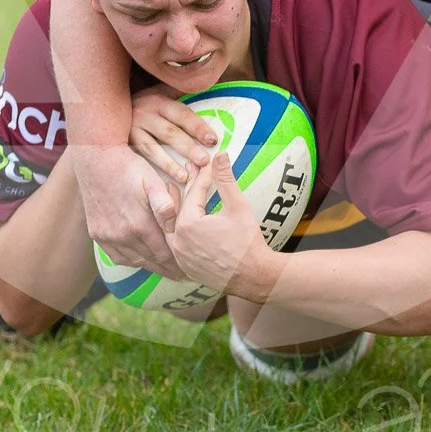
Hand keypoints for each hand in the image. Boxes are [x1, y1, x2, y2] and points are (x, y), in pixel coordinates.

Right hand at [73, 145, 184, 278]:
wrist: (96, 158)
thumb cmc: (129, 166)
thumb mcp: (152, 179)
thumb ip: (165, 204)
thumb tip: (175, 226)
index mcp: (139, 224)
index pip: (164, 254)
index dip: (178, 264)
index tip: (189, 270)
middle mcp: (122, 235)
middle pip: (151, 261)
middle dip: (168, 269)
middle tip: (182, 275)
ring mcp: (107, 236)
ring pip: (134, 261)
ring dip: (151, 266)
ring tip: (165, 270)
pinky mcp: (97, 234)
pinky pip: (116, 256)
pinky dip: (131, 261)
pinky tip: (141, 260)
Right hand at [127, 91, 222, 185]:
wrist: (109, 106)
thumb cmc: (145, 103)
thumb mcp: (160, 92)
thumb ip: (179, 92)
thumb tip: (204, 87)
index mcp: (159, 100)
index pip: (182, 114)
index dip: (197, 127)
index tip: (213, 140)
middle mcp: (145, 113)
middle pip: (169, 132)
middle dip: (188, 147)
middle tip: (204, 161)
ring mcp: (132, 129)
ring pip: (152, 148)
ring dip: (169, 164)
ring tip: (185, 177)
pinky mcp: (122, 142)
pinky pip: (139, 157)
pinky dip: (151, 168)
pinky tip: (163, 180)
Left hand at [162, 154, 269, 294]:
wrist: (255, 277)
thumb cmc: (248, 241)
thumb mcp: (237, 206)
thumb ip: (225, 179)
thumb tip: (220, 154)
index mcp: (188, 225)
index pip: (193, 193)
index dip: (203, 176)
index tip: (209, 163)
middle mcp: (178, 242)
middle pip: (181, 209)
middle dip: (188, 188)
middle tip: (190, 170)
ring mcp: (180, 257)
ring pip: (175, 227)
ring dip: (178, 209)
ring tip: (177, 192)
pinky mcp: (186, 268)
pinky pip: (178, 244)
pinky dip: (180, 230)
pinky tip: (183, 222)